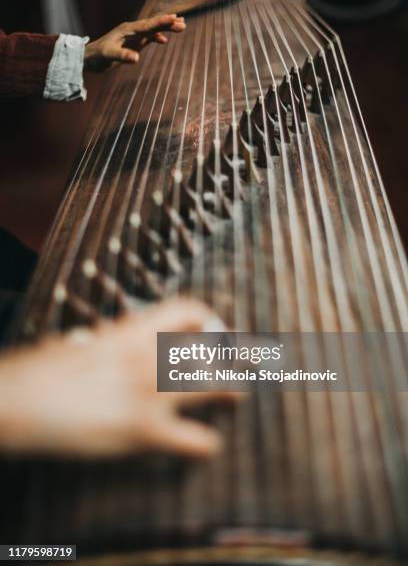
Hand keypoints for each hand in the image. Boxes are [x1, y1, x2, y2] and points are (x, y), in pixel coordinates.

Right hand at [0, 299, 237, 457]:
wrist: (19, 400)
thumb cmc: (44, 370)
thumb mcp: (84, 343)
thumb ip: (111, 343)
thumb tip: (117, 344)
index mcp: (134, 329)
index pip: (190, 310)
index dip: (209, 319)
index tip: (216, 330)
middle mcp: (151, 355)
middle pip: (215, 348)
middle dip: (238, 354)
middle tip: (248, 360)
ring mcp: (152, 392)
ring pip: (218, 387)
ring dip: (233, 391)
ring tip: (241, 394)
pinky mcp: (146, 431)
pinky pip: (198, 441)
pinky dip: (205, 445)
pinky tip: (205, 446)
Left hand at [84, 14, 185, 72]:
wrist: (90, 58)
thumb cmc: (97, 56)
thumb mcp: (109, 56)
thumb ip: (122, 56)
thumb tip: (136, 58)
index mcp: (127, 30)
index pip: (147, 25)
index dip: (161, 22)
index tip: (173, 18)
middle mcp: (132, 30)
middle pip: (153, 24)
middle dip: (168, 23)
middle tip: (183, 23)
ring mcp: (133, 36)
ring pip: (152, 29)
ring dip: (166, 28)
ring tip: (181, 26)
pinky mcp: (133, 43)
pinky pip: (148, 38)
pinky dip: (157, 37)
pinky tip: (164, 40)